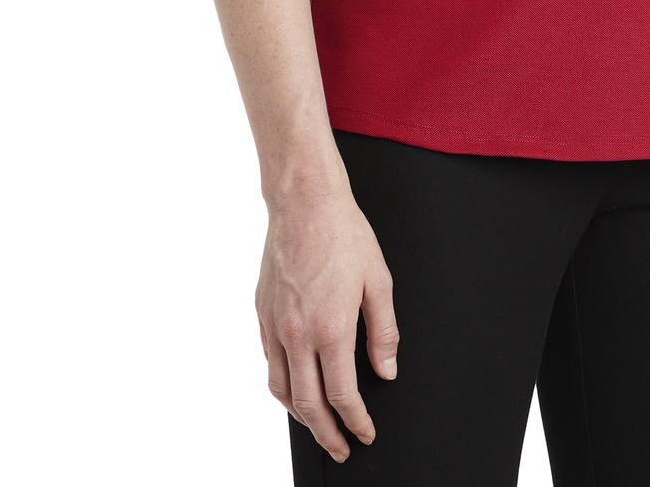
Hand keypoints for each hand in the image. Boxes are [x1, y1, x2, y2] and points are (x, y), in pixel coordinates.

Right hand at [255, 181, 399, 462]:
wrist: (304, 201)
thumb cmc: (343, 234)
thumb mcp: (378, 281)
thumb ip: (384, 332)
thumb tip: (387, 370)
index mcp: (330, 328)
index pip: (342, 396)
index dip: (355, 422)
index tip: (365, 434)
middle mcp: (297, 333)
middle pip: (308, 404)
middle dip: (327, 434)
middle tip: (341, 448)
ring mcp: (275, 325)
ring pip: (281, 390)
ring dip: (301, 417)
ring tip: (318, 426)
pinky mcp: (262, 313)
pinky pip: (269, 363)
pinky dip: (282, 386)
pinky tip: (295, 386)